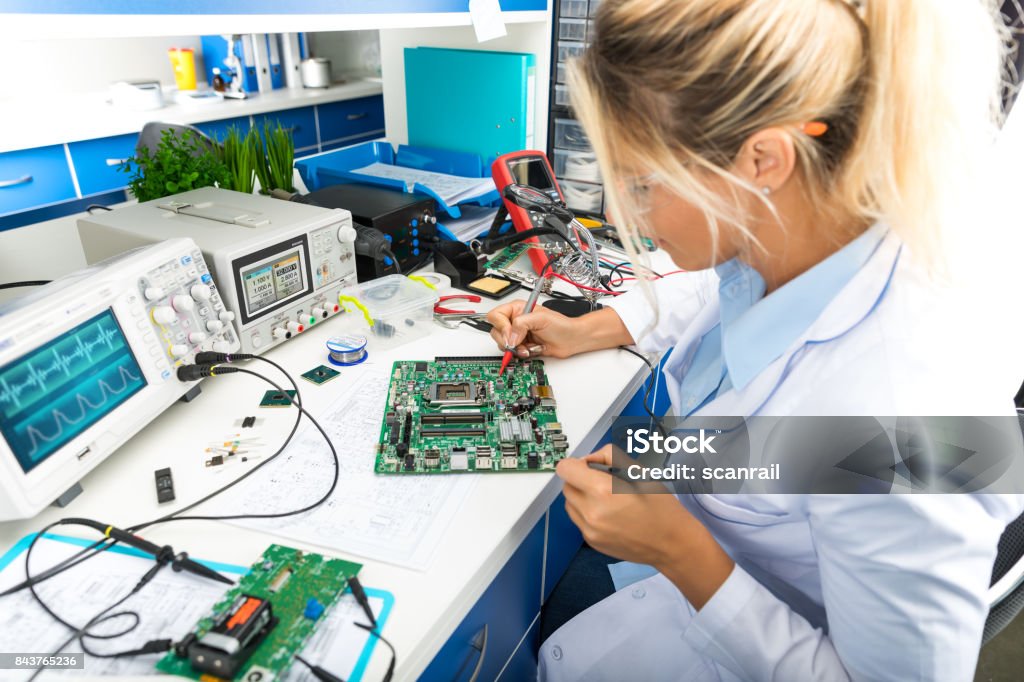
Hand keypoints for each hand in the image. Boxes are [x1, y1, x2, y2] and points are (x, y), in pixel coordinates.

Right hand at [487, 300, 579, 358]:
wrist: (571, 340)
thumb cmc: (561, 325)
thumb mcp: (540, 318)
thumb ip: (521, 324)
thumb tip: (510, 336)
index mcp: (517, 309)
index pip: (496, 316)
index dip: (501, 326)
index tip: (511, 334)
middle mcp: (516, 322)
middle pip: (496, 332)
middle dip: (507, 341)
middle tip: (517, 344)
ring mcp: (518, 335)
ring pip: (503, 345)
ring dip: (516, 349)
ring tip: (527, 348)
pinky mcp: (522, 346)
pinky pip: (513, 353)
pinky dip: (521, 354)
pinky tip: (531, 350)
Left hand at [557, 445, 734, 607]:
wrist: (671, 543)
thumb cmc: (660, 506)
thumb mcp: (638, 470)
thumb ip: (608, 457)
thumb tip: (588, 459)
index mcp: (602, 490)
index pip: (565, 469)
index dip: (576, 464)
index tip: (588, 466)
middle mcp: (591, 512)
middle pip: (566, 486)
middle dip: (580, 480)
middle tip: (602, 482)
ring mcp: (590, 530)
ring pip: (570, 504)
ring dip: (581, 497)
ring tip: (606, 499)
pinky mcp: (592, 541)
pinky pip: (579, 520)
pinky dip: (588, 514)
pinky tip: (610, 514)